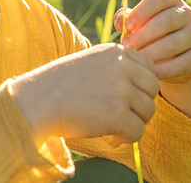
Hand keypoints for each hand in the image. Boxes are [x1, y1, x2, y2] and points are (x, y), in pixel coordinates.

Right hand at [11, 43, 159, 144]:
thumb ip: (114, 67)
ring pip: (148, 110)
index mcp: (114, 51)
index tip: (126, 97)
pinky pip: (138, 131)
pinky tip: (111, 136)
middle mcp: (121, 66)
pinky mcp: (118, 114)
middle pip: (153, 88)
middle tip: (122, 114)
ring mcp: (121, 90)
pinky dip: (127, 138)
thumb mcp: (89, 62)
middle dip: (141, 104)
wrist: (38, 102)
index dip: (141, 85)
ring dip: (134, 122)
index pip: (149, 66)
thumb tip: (141, 87)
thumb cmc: (59, 85)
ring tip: (114, 126)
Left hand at [114, 0, 190, 119]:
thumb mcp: (137, 24)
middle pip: (167, 20)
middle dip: (144, 34)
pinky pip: (182, 63)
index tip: (127, 26)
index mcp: (171, 0)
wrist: (169, 60)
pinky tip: (150, 71)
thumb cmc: (147, 35)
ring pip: (174, 43)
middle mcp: (187, 13)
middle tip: (127, 45)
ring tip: (137, 58)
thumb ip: (125, 19)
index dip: (142, 11)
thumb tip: (121, 22)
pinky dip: (165, 69)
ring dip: (152, 52)